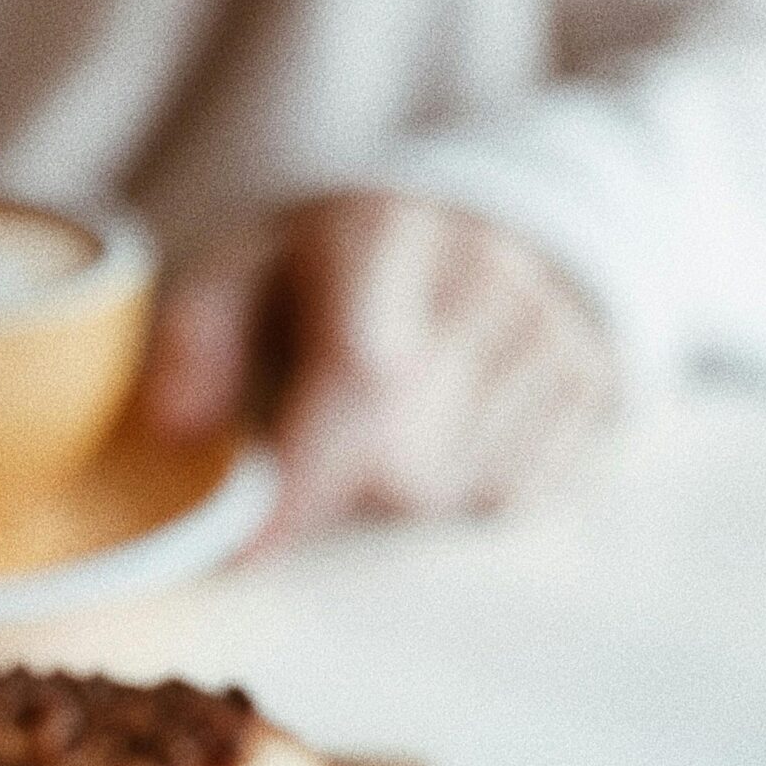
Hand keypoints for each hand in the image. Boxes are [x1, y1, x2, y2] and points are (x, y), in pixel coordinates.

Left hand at [140, 191, 616, 544]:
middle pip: (405, 460)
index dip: (302, 483)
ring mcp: (552, 332)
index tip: (246, 551)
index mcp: (385, 234)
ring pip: (454, 493)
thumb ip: (199, 332)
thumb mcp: (254, 263)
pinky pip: (510, 498)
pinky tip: (448, 433)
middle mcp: (485, 277)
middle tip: (313, 451)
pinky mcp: (594, 383)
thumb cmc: (345, 264)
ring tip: (388, 428)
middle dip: (339, 487)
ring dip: (399, 494)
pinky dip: (461, 492)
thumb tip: (171, 428)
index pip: (359, 379)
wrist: (501, 215)